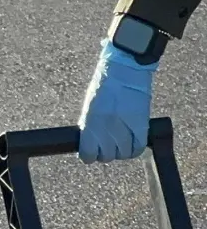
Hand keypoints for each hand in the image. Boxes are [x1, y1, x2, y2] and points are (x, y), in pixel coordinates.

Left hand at [77, 41, 157, 161]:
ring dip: (121, 151)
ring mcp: (124, 127)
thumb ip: (89, 126)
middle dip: (106, 153)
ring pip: (123, 154)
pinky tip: (132, 142)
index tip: (91, 152)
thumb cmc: (104, 87)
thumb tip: (89, 144)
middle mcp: (107, 128)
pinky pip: (138, 148)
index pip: (87, 154)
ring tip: (121, 141)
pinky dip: (135, 148)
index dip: (89, 156)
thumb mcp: (89, 107)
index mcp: (90, 123)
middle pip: (106, 156)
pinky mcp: (141, 125)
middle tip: (108, 144)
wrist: (125, 71)